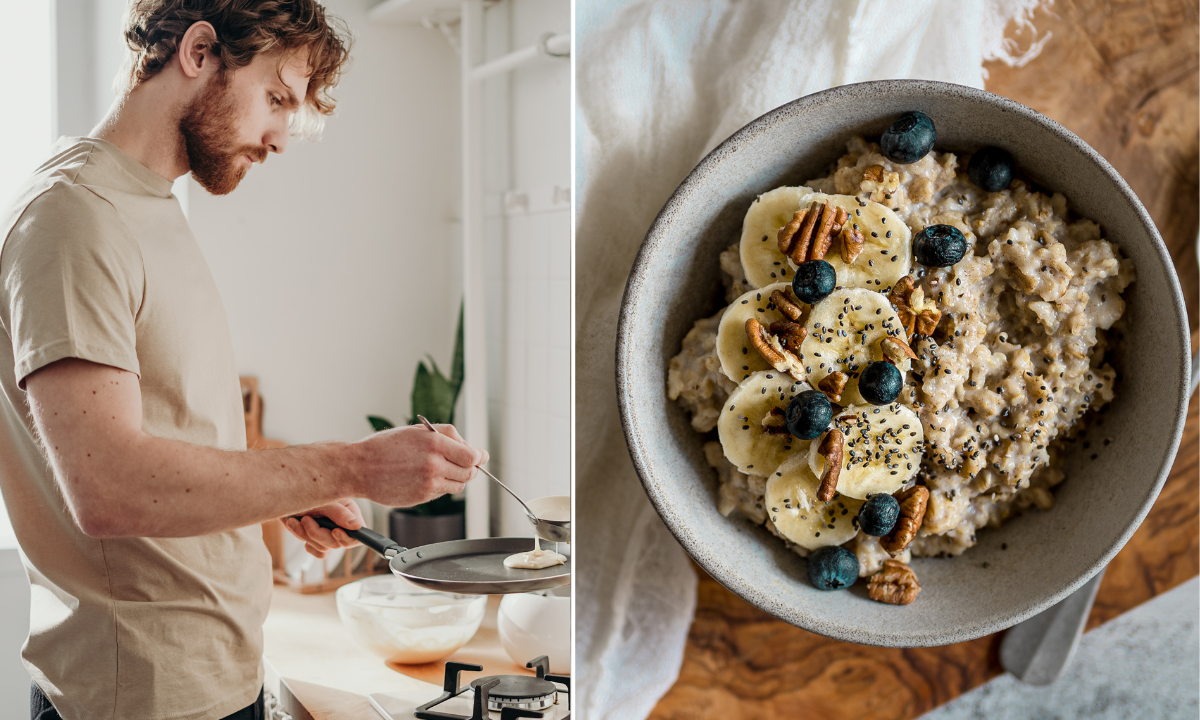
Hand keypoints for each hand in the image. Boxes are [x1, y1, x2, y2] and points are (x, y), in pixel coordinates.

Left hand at [284, 498, 363, 558]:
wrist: (284, 496)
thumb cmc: (304, 492)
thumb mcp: (323, 501)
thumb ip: (339, 513)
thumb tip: (358, 526)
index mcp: (349, 511)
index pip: (358, 533)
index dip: (347, 537)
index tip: (334, 531)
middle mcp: (342, 524)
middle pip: (338, 543)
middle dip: (318, 534)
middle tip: (306, 519)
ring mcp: (330, 533)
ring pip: (325, 549)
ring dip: (306, 536)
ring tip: (295, 520)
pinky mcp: (319, 541)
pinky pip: (318, 552)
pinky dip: (306, 542)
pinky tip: (297, 527)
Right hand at [352, 423, 488, 507]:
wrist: (359, 468)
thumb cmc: (385, 447)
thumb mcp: (417, 430)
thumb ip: (447, 435)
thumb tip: (471, 447)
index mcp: (435, 444)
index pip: (472, 456)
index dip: (479, 457)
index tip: (479, 456)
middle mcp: (434, 465)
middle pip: (469, 472)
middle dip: (468, 468)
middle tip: (459, 462)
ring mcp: (428, 484)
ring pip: (458, 485)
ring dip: (454, 478)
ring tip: (437, 469)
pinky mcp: (422, 497)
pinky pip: (441, 493)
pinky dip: (439, 486)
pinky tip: (423, 478)